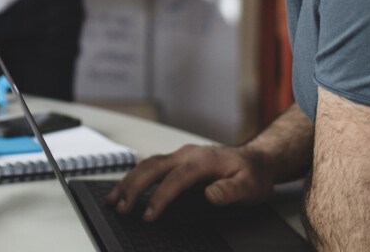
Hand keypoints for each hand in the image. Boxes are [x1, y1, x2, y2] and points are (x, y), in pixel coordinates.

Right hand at [106, 144, 274, 221]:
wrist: (256, 159)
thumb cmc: (252, 174)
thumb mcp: (250, 186)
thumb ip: (231, 191)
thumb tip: (211, 195)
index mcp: (203, 160)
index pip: (176, 178)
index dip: (160, 197)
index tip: (148, 215)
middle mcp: (187, 154)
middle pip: (153, 167)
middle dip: (133, 187)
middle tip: (119, 207)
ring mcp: (180, 155)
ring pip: (147, 164)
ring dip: (129, 181)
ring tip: (114, 200)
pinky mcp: (177, 160)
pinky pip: (151, 165)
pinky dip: (135, 177)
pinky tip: (125, 187)